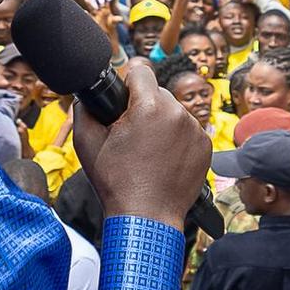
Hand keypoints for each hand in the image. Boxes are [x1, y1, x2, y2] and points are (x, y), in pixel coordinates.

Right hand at [66, 48, 209, 226]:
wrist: (146, 217)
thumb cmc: (116, 183)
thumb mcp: (86, 143)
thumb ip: (83, 110)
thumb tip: (88, 97)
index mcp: (150, 107)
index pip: (140, 71)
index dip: (127, 84)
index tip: (122, 102)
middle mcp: (178, 113)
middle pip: (158, 93)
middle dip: (144, 107)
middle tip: (132, 134)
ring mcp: (195, 130)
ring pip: (174, 112)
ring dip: (161, 123)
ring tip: (148, 150)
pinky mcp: (205, 146)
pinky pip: (187, 130)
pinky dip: (176, 139)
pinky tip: (163, 159)